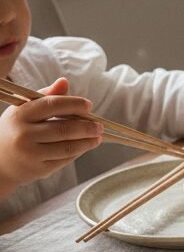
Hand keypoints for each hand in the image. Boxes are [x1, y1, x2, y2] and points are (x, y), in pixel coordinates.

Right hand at [0, 78, 102, 192]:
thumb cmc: (16, 129)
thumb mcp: (24, 110)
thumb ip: (45, 96)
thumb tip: (64, 82)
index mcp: (19, 115)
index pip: (52, 105)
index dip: (74, 104)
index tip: (88, 106)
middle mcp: (24, 135)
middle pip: (64, 129)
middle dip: (87, 127)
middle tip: (100, 126)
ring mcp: (31, 154)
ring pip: (67, 147)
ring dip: (87, 141)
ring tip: (98, 137)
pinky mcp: (38, 169)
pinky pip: (65, 160)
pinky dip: (78, 152)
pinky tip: (85, 146)